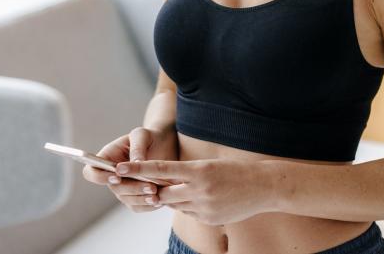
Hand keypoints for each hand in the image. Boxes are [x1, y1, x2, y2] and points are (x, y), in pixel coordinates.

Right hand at [82, 126, 179, 212]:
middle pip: (114, 188)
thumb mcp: (142, 135)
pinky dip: (148, 205)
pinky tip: (159, 201)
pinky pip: (137, 206)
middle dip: (131, 188)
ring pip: (126, 199)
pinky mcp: (135, 196)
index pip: (91, 172)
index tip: (117, 176)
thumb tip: (135, 163)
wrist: (163, 145)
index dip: (100, 177)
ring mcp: (123, 187)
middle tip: (150, 186)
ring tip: (157, 195)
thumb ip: (137, 147)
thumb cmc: (148, 137)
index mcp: (107, 158)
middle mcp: (112, 175)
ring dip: (141, 198)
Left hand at [118, 158, 273, 225]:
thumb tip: (164, 184)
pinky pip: (188, 213)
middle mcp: (199, 190)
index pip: (161, 169)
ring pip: (175, 204)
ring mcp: (204, 207)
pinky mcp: (209, 219)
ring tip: (188, 189)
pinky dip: (188, 206)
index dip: (138, 169)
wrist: (263, 187)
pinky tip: (204, 199)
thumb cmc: (235, 170)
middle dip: (154, 189)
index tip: (120, 167)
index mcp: (198, 171)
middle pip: (163, 192)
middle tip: (143, 183)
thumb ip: (187, 174)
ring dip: (174, 197)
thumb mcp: (209, 165)